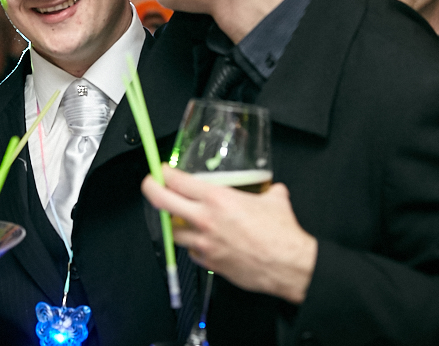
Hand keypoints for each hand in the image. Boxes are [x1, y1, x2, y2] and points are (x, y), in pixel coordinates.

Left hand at [142, 165, 317, 304]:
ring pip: (173, 231)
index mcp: (217, 199)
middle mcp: (205, 219)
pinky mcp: (209, 262)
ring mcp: (204, 243)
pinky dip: (194, 245)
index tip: (162, 171)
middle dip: (151, 189)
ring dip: (174, 223)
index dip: (164, 173)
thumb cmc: (281, 235)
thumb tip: (271, 189)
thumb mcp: (274, 200)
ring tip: (180, 218)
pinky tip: (203, 241)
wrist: (288, 266)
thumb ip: (266, 190)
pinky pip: (192, 251)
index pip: (177, 181)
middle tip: (150, 185)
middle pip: (162, 201)